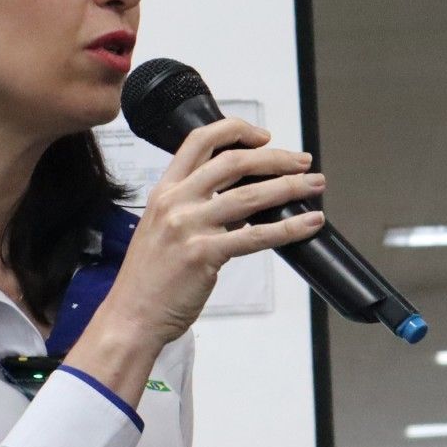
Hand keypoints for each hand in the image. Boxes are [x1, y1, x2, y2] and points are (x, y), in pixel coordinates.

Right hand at [99, 118, 324, 350]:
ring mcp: (189, 227)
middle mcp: (175, 202)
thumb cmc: (149, 278)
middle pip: (232, 162)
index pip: (199, 140)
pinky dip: (289, 228)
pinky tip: (309, 224)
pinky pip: (256, 236)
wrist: (131, 315)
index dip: (236, 131)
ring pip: (249, 195)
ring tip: (314, 186)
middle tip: (302, 162)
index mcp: (163, 190)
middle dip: (275, 158)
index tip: (263, 137)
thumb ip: (193, 208)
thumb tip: (243, 200)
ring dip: (290, 187)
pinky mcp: (204, 255)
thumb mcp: (162, 228)